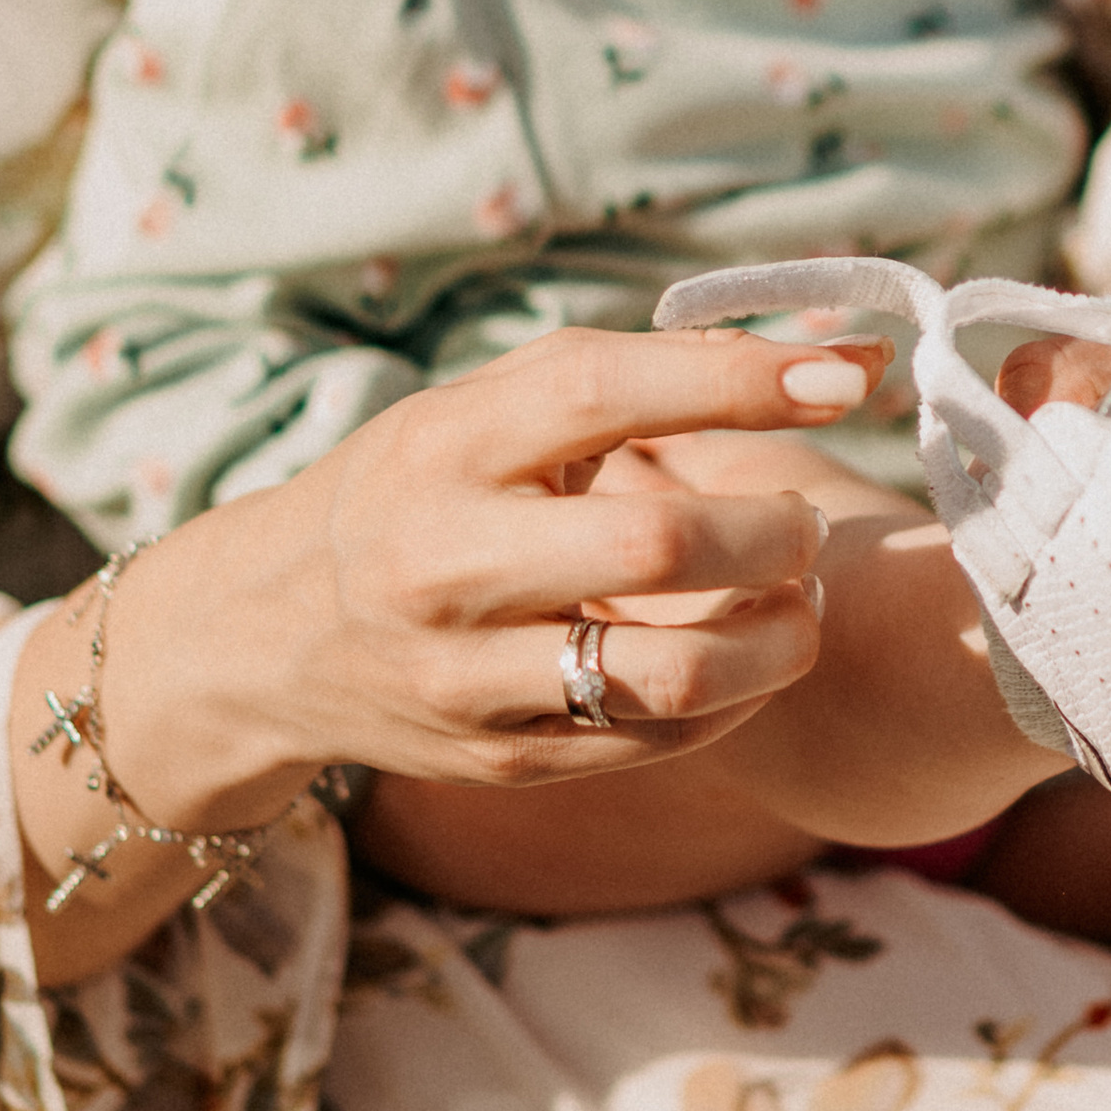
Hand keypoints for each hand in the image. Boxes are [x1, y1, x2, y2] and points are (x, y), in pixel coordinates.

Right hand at [16, 320, 887, 978]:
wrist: (267, 633)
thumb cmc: (425, 487)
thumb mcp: (492, 409)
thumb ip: (647, 377)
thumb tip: (839, 352)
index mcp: (449, 442)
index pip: (604, 392)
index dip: (739, 378)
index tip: (843, 377)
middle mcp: (447, 558)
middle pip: (656, 545)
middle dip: (772, 532)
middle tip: (800, 520)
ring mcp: (468, 672)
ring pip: (672, 671)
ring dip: (776, 636)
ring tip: (795, 598)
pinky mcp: (499, 759)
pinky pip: (657, 740)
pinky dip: (736, 700)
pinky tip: (747, 660)